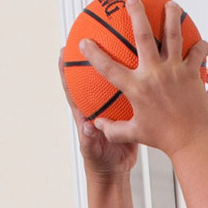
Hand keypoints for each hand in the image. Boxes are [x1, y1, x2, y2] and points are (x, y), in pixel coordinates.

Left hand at [60, 49, 138, 175]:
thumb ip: (89, 138)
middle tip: (90, 36)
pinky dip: (135, 82)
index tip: (63, 51)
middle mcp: (96, 106)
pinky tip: (144, 71)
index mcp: (83, 113)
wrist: (115, 171)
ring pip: (113, 80)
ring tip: (121, 44)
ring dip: (116, 63)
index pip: (72, 87)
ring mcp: (112, 107)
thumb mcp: (93, 150)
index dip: (65, 69)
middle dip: (88, 56)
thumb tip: (87, 126)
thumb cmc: (100, 161)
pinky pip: (130, 93)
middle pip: (90, 76)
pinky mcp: (127, 112)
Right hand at [76, 0, 207, 159]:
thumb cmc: (164, 139)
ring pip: (173, 36)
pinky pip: (196, 53)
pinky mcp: (192, 74)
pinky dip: (200, 45)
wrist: (192, 143)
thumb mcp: (135, 133)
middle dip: (136, 13)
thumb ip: (114, 129)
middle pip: (143, 35)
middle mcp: (154, 75)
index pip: (108, 67)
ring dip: (171, 17)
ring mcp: (174, 72)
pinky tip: (201, 39)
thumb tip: (98, 125)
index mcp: (136, 88)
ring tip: (171, 5)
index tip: (83, 42)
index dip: (93, 53)